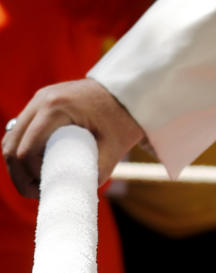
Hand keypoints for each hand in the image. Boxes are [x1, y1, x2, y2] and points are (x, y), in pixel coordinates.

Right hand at [3, 78, 143, 197]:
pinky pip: (20, 131)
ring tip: (38, 182)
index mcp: (56, 107)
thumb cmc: (123, 116)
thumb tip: (74, 200)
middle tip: (38, 192)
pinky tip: (37, 166)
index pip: (25, 151)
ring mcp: (39, 99)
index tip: (47, 189)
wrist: (129, 89)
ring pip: (11, 139)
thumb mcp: (113, 148)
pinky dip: (22, 151)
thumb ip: (95, 175)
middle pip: (11, 146)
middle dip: (19, 175)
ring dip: (18, 164)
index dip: (31, 177)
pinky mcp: (41, 103)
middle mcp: (42, 99)